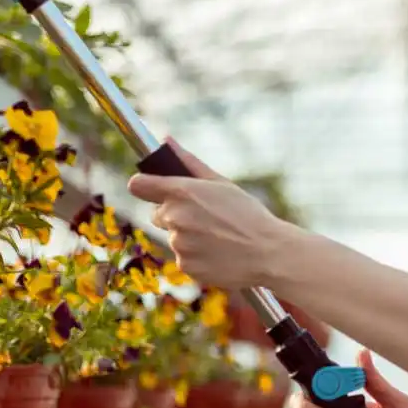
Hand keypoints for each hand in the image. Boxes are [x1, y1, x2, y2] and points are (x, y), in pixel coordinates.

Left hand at [127, 141, 291, 289]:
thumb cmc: (248, 214)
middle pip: (158, 214)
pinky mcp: (185, 266)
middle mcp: (174, 217)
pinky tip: (218, 253)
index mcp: (181, 192)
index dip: (145, 186)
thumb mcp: (221, 183)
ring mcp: (178, 244)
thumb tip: (165, 140)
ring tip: (217, 237)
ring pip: (173, 238)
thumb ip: (188, 162)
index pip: (138, 185)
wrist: (268, 253)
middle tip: (204, 218)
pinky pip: (183, 259)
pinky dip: (196, 257)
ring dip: (188, 238)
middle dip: (174, 215)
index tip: (151, 189)